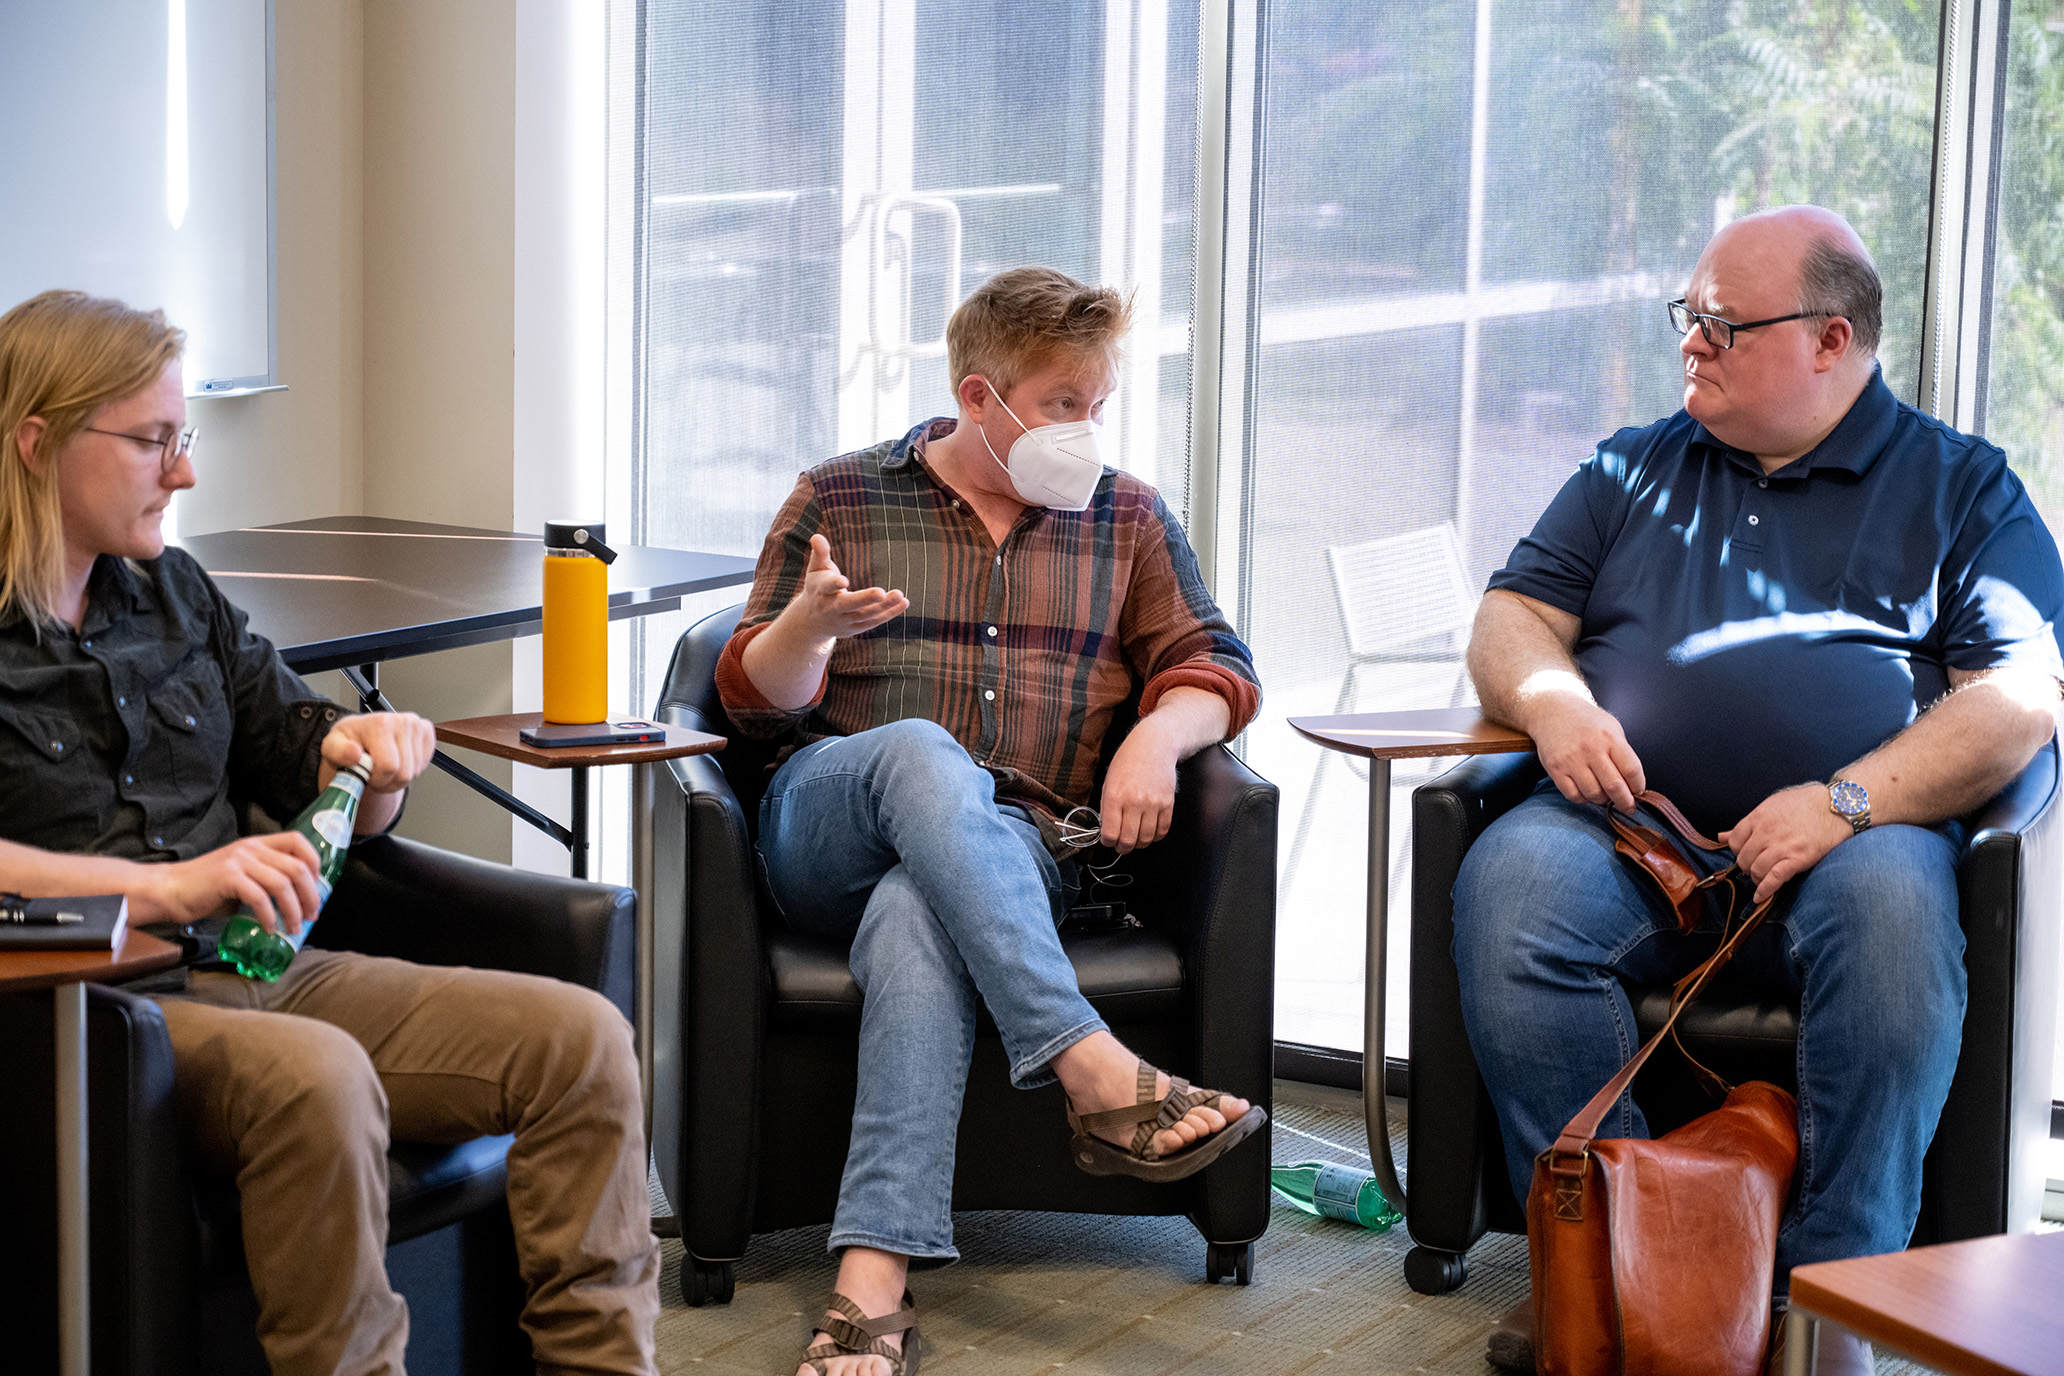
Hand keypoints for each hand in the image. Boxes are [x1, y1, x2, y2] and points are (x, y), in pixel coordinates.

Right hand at [144, 832, 323, 934]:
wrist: (169, 889)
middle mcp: (251, 848)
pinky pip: (259, 898)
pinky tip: (269, 928)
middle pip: (296, 867)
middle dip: (310, 894)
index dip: (314, 862)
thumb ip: (265, 880)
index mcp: (257, 844)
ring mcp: (239, 861)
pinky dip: (269, 916)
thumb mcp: (242, 876)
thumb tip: (296, 902)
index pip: (298, 840)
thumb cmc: (206, 889)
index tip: (318, 886)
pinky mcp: (228, 877)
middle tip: (311, 916)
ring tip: (293, 927)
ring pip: (282, 884)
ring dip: (293, 910)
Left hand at [322, 711, 435, 793]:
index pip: (388, 766)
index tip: (367, 775)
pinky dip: (411, 769)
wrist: (361, 733)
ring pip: (415, 772)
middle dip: (388, 782)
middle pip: (404, 773)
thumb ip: (338, 752)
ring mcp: (417, 726)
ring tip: (385, 768)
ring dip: (398, 778)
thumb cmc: (348, 741)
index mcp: (381, 723)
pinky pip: (424, 765)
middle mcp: (403, 721)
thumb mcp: (332, 747)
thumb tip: (355, 755)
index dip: (377, 780)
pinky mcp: (427, 732)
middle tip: (376, 775)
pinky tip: (398, 760)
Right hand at [786, 534, 908, 644]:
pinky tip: (904, 603)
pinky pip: (874, 621)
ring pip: (866, 614)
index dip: (835, 583)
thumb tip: (817, 536)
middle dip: (865, 599)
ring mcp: (844, 620)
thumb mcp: (815, 570)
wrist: (812, 623)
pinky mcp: (855, 628)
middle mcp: (832, 608)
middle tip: (881, 592)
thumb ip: (820, 553)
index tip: (844, 581)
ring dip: (884, 606)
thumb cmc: (817, 588)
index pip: (827, 586)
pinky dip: (889, 613)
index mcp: (821, 591)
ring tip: (900, 594)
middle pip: (849, 604)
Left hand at [1097, 717, 1178, 852]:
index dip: (1107, 842)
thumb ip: (1107, 806)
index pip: (1110, 833)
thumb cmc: (1128, 761)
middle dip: (1123, 848)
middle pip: (1129, 840)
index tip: (1108, 841)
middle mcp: (1134, 802)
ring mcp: (1153, 803)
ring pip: (1146, 838)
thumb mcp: (1109, 781)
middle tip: (1122, 846)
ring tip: (1135, 840)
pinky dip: (1155, 836)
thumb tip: (1108, 830)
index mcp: (1114, 796)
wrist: (1153, 745)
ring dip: (1139, 844)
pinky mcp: (1168, 803)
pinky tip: (1150, 832)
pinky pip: (1162, 830)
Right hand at [1528, 696, 1645, 812]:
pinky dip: (1583, 799)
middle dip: (1625, 802)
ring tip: (1605, 795)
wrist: (1553, 712)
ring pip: (1594, 794)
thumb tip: (1632, 784)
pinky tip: (1586, 792)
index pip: (1632, 770)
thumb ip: (1623, 753)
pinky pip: (1573, 795)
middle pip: (1614, 786)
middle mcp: (1590, 748)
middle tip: (1628, 806)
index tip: (1638, 792)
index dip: (1638, 786)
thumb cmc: (1587, 722)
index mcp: (1609, 737)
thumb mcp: (1612, 728)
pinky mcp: (1555, 769)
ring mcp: (1571, 760)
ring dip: (1603, 800)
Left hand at [1719, 783, 1851, 903]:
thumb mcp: (1773, 805)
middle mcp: (1766, 831)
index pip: (1734, 840)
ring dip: (1757, 878)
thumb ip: (1748, 822)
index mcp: (1759, 816)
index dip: (1738, 851)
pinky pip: (1773, 879)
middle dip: (1747, 866)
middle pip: (1743, 858)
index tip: (1746, 854)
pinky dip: (1765, 890)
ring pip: (1755, 870)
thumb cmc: (1806, 803)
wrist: (1838, 806)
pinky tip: (1760, 897)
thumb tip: (1721, 837)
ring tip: (1763, 877)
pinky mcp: (1798, 858)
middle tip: (1756, 867)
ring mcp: (1782, 846)